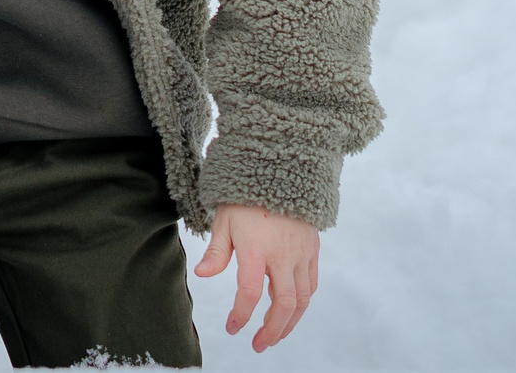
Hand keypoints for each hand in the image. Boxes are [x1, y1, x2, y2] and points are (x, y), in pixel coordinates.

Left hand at [193, 202, 318, 352]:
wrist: (280, 170)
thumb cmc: (246, 196)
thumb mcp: (224, 220)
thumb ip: (216, 251)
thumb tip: (202, 274)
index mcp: (256, 248)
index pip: (249, 292)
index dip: (241, 315)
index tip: (233, 327)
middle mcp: (283, 254)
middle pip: (284, 304)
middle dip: (272, 330)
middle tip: (259, 344)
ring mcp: (301, 253)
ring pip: (302, 299)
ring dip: (289, 322)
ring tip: (275, 335)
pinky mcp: (312, 249)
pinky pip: (311, 283)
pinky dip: (303, 302)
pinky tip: (291, 310)